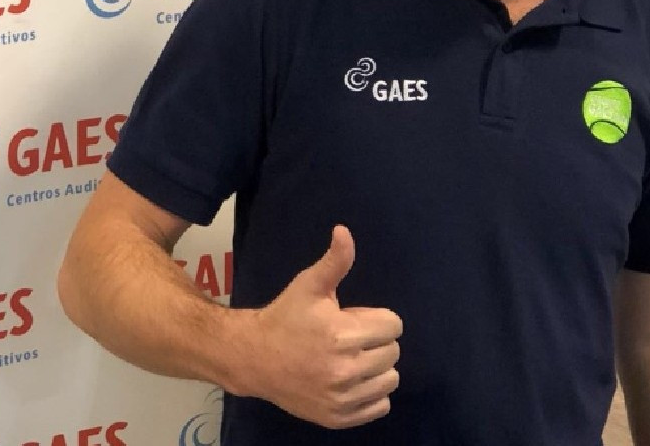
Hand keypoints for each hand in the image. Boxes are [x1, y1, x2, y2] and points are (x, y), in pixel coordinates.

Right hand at [245, 225, 402, 428]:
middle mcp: (346, 370)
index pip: (393, 325)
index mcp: (342, 335)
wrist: (255, 358)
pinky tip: (351, 379)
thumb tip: (344, 231)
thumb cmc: (286, 316)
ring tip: (352, 357)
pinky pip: (379, 406)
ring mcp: (343, 398)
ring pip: (390, 380)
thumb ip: (334, 261)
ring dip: (377, 367)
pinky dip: (372, 393)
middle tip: (350, 336)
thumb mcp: (309, 284)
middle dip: (376, 339)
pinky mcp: (339, 418)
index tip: (354, 318)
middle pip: (393, 352)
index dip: (376, 318)